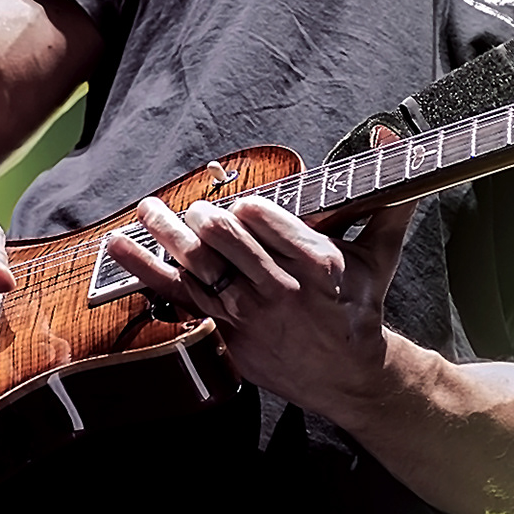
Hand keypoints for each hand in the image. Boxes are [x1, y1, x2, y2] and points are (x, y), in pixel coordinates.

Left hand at [108, 188, 417, 418]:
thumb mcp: (381, 255)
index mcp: (319, 265)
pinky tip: (121, 249)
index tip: (239, 204)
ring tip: (149, 211)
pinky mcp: (228, 333)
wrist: (349, 376)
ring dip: (168, 236)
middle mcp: (281, 290)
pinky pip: (180, 297)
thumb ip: (387, 198)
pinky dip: (146, 271)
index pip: (271, 225)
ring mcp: (250, 314)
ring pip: (199, 268)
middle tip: (192, 208)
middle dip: (203, 220)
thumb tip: (391, 138)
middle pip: (228, 245)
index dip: (248, 211)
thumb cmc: (361, 307)